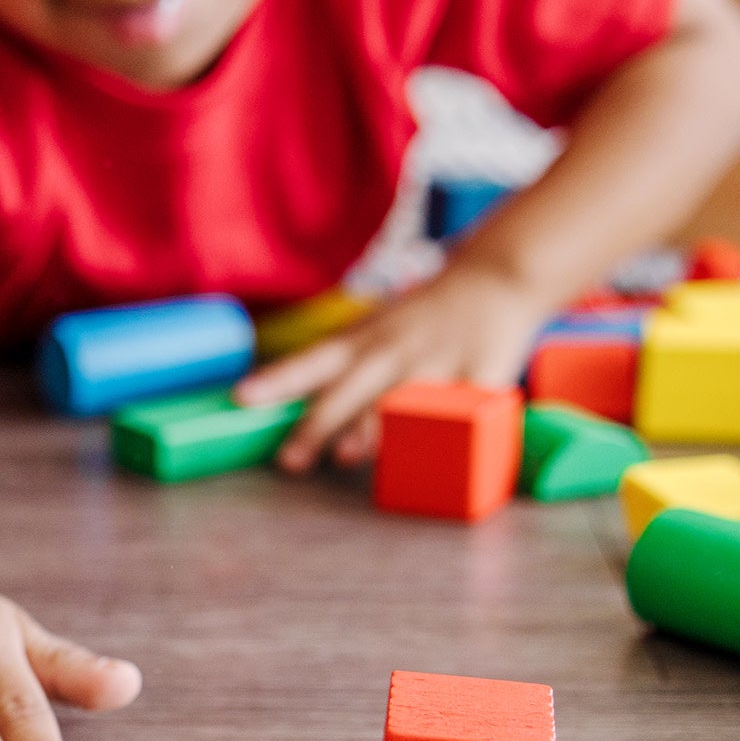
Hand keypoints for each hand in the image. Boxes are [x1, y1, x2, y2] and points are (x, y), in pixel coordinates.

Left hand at [234, 261, 547, 472]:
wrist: (496, 280)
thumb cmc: (421, 319)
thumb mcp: (373, 331)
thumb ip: (336, 369)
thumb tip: (283, 408)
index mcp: (363, 342)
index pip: (312, 361)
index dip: (277, 380)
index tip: (242, 397)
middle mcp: (394, 352)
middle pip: (350, 390)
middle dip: (317, 425)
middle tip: (288, 460)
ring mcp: (437, 365)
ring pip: (401, 402)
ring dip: (372, 430)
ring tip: (348, 456)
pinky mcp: (481, 379)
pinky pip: (459, 413)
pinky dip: (443, 435)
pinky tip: (429, 459)